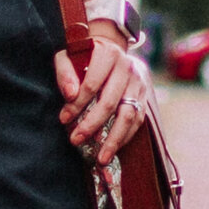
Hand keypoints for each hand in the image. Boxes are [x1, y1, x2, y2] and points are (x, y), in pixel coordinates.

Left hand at [56, 26, 148, 162]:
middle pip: (109, 102)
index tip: (64, 119)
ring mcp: (138, 82)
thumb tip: (69, 95)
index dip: (77, 104)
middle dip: (91, 125)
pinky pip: (137, 120)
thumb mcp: (68, 56)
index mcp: (108, 54)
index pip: (91, 84)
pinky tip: (112, 148)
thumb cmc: (85, 56)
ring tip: (101, 157)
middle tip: (75, 140)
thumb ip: (65, 73)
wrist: (111, 50)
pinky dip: (125, 136)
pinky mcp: (144, 95)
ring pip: (128, 115)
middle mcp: (127, 67)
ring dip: (114, 139)